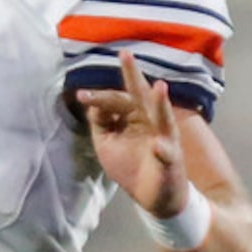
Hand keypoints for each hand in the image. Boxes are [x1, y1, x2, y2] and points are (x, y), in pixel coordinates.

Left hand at [77, 48, 190, 216]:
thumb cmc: (131, 166)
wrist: (155, 197)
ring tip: (159, 87)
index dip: (99, 97)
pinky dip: (163, 150)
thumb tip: (92, 105)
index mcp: (133, 116)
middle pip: (140, 96)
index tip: (81, 95)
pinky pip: (167, 153)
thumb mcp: (107, 144)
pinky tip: (157, 145)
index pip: (116, 100)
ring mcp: (163, 138)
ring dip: (161, 104)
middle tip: (125, 54)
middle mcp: (150, 121)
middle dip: (133, 75)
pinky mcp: (170, 159)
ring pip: (163, 118)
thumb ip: (100, 124)